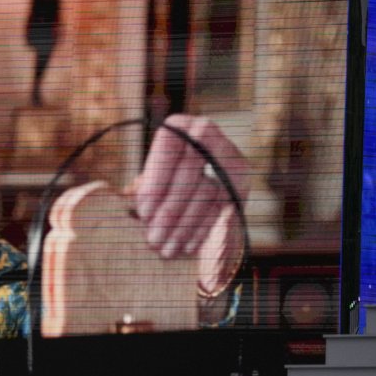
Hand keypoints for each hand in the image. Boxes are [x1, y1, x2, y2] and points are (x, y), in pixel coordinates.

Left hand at [131, 115, 248, 292]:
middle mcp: (208, 134)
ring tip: (166, 249)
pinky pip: (224, 205)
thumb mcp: (151, 184)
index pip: (168, 144)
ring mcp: (229, 157)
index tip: (143, 211)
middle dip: (169, 210)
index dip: (156, 179)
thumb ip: (146, 188)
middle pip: (190, 170)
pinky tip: (188, 246)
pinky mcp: (242, 181)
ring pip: (208, 190)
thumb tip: (134, 203)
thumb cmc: (163, 188)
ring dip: (184, 224)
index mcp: (180, 127)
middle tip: (153, 239)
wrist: (198, 192)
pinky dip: (203, 228)